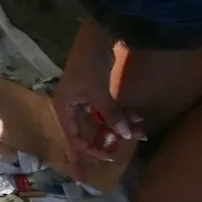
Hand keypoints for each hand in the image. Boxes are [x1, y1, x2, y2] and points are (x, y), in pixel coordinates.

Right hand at [51, 25, 133, 178]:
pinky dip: (120, 116)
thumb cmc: (89, 65)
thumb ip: (111, 115)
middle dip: (100, 146)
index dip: (88, 153)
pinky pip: (107, 111)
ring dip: (117, 129)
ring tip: (138, 134)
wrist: (96, 36)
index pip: (73, 140)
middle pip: (84, 134)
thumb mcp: (98, 92)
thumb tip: (126, 135)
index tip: (105, 161)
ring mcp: (84, 100)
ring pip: (100, 122)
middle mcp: (71, 107)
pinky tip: (137, 118)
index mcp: (63, 109)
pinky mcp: (96, 92)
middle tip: (107, 164)